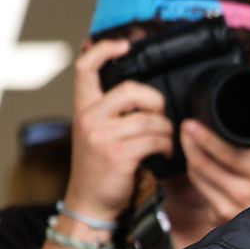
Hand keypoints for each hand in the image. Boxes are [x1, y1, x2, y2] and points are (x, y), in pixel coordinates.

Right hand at [63, 39, 174, 223]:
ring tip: (165, 142)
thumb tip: (142, 92)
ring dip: (165, 131)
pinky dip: (166, 146)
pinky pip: (154, 140)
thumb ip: (110, 111)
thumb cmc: (99, 167)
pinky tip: (164, 153)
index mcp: (83, 108)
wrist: (90, 203)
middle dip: (156, 101)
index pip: (86, 68)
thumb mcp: (96, 132)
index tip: (124, 45)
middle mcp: (89, 118)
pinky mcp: (118, 154)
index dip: (105, 50)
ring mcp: (102, 136)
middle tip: (161, 114)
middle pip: (131, 90)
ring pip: (149, 119)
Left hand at [181, 121, 249, 225]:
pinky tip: (200, 169)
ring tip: (189, 145)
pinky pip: (201, 193)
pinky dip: (199, 179)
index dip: (204, 137)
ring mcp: (231, 208)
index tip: (191, 124)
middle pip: (203, 164)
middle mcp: (245, 193)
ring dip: (190, 158)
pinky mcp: (220, 219)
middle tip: (185, 129)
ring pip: (197, 178)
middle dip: (189, 143)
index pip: (226, 153)